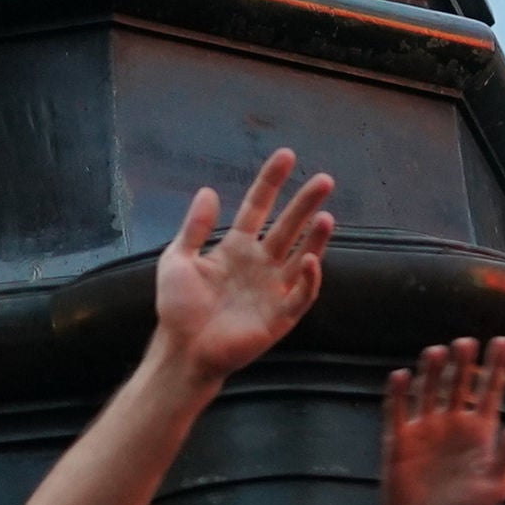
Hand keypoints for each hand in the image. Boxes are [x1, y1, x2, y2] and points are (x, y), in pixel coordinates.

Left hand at [151, 150, 334, 390]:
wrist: (181, 349)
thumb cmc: (177, 307)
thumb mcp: (177, 259)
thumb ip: (194, 227)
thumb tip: (207, 190)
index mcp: (236, 247)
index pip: (258, 207)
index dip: (271, 182)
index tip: (287, 155)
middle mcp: (259, 263)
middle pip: (288, 227)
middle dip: (305, 204)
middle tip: (324, 179)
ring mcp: (272, 289)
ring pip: (302, 257)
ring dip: (315, 238)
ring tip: (326, 215)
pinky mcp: (280, 316)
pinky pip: (301, 295)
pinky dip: (309, 279)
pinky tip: (311, 260)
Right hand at [380, 337, 504, 504]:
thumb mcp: (493, 486)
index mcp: (479, 432)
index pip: (490, 390)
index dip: (497, 366)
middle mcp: (452, 424)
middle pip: (459, 383)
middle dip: (463, 362)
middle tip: (466, 343)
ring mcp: (424, 429)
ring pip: (428, 390)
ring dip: (432, 371)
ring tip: (437, 352)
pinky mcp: (398, 440)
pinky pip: (397, 411)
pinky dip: (397, 393)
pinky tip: (400, 375)